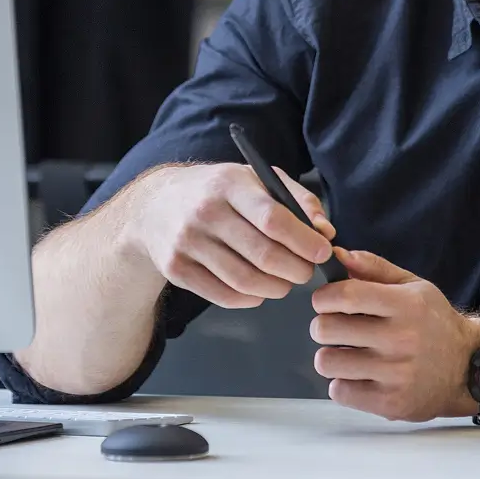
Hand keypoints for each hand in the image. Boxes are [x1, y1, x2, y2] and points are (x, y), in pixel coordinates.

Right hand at [122, 162, 335, 308]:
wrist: (155, 205)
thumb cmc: (217, 191)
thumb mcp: (255, 179)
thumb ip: (297, 200)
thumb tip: (324, 232)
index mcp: (229, 184)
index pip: (272, 218)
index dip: (303, 240)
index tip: (322, 252)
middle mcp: (204, 212)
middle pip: (262, 255)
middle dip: (296, 270)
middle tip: (306, 271)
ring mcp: (186, 242)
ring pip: (245, 280)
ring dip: (276, 288)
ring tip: (285, 281)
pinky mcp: (176, 269)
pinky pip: (224, 296)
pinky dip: (251, 298)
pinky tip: (259, 289)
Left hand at [310, 248, 479, 421]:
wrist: (468, 369)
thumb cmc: (435, 324)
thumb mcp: (414, 287)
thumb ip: (375, 268)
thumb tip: (339, 255)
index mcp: (405, 305)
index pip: (345, 295)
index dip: (324, 297)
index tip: (325, 302)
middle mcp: (401, 339)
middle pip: (327, 329)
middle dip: (323, 327)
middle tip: (336, 329)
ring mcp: (395, 374)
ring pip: (327, 362)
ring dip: (331, 357)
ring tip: (347, 354)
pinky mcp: (390, 403)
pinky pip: (340, 392)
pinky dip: (343, 384)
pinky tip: (358, 377)